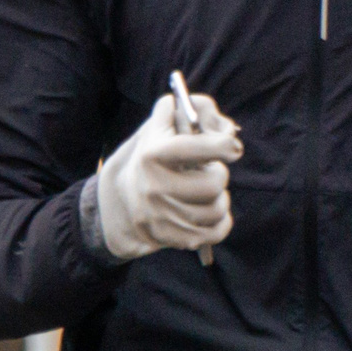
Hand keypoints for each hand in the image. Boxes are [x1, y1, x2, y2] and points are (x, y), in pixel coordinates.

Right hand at [96, 91, 241, 261]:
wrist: (119, 203)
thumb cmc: (146, 160)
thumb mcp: (154, 130)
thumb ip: (181, 112)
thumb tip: (217, 121)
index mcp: (152, 155)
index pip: (197, 147)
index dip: (223, 144)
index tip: (232, 147)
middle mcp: (155, 188)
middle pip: (215, 182)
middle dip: (218, 174)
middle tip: (209, 172)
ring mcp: (163, 216)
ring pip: (218, 208)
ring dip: (220, 198)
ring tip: (206, 192)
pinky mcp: (173, 238)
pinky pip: (216, 231)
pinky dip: (221, 222)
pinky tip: (210, 212)